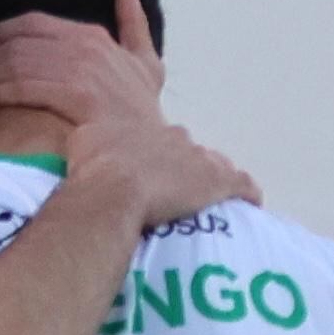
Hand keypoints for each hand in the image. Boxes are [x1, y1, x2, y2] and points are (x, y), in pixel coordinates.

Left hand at [0, 0, 168, 129]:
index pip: (30, 24)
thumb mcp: (148, 64)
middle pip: (16, 42)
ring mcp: (82, 69)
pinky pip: (22, 86)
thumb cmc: (144, 117)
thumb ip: (135, 25)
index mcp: (93, 36)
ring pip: (14, 63)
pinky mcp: (76, 96)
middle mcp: (85, 46)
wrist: (152, 154)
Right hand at [74, 112, 257, 229]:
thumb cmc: (93, 169)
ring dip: (212, 182)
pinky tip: (250, 205)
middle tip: (174, 191)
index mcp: (145, 129)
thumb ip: (92, 140)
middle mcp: (176, 138)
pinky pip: (243, 186)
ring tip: (208, 202)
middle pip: (188, 150)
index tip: (152, 175)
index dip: (158, 158)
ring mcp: (200, 159)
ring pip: (215, 166)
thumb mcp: (84, 143)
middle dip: (184, 168)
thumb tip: (87, 144)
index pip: (160, 140)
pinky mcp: (220, 182)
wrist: (114, 188)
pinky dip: (247, 194)